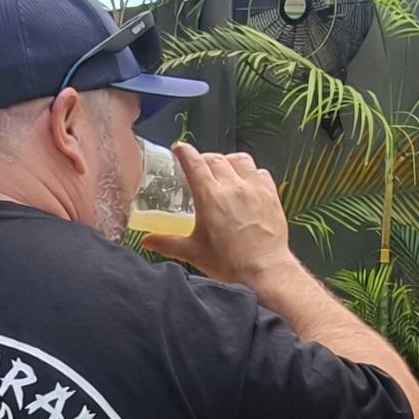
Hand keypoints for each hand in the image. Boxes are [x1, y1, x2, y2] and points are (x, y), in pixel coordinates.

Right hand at [141, 144, 295, 287]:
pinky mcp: (270, 195)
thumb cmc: (230, 263)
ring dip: (228, 161)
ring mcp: (254, 189)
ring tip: (223, 170)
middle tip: (198, 167)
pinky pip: (260, 172)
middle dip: (204, 159)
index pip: (194, 163)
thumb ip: (168, 243)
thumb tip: (148, 241)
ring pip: (240, 160)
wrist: (265, 270)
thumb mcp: (193, 253)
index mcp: (210, 198)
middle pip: (215, 158)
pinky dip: (250, 172)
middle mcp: (232, 187)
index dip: (184, 152)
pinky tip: (246, 183)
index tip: (179, 149)